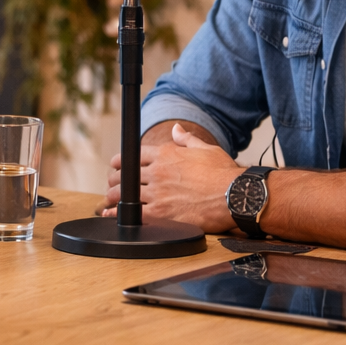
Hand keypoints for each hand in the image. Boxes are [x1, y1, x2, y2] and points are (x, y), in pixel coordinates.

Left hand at [100, 123, 243, 232]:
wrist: (235, 196)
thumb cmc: (224, 173)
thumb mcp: (205, 149)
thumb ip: (186, 139)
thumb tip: (176, 129)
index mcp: (166, 154)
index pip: (133, 155)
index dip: (120, 162)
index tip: (116, 166)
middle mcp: (158, 172)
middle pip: (125, 175)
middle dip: (114, 179)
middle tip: (112, 184)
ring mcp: (158, 193)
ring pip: (125, 194)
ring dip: (113, 197)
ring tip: (110, 199)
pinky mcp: (162, 213)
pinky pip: (133, 213)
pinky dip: (118, 214)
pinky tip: (113, 215)